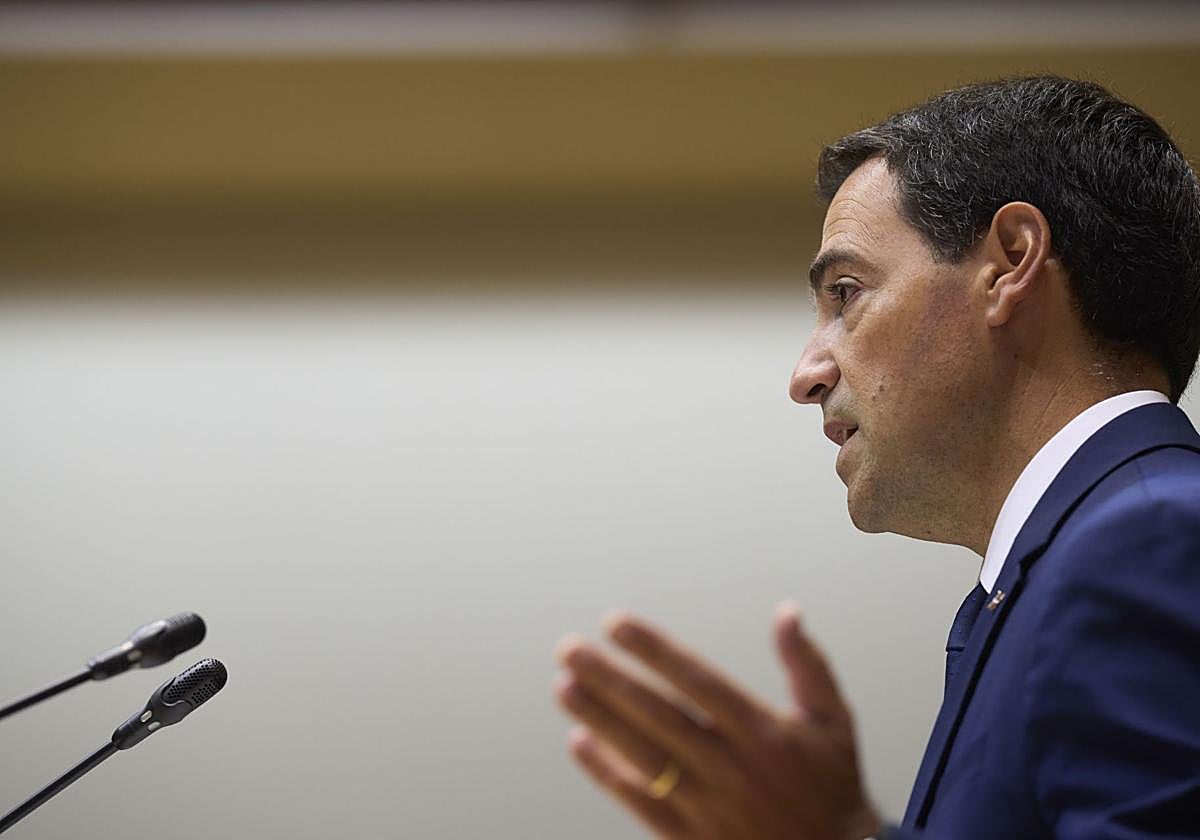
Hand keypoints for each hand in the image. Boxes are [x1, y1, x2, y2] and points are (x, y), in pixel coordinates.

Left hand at [553, 603, 879, 838]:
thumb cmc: (832, 785)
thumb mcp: (834, 721)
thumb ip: (808, 664)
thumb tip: (787, 612)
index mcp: (762, 731)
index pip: (695, 678)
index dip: (652, 648)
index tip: (615, 623)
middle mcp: (729, 766)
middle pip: (656, 713)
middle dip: (608, 678)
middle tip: (569, 649)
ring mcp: (707, 804)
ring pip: (640, 754)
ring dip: (598, 718)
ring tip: (564, 686)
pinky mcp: (690, 837)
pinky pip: (639, 802)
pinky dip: (606, 772)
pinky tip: (579, 742)